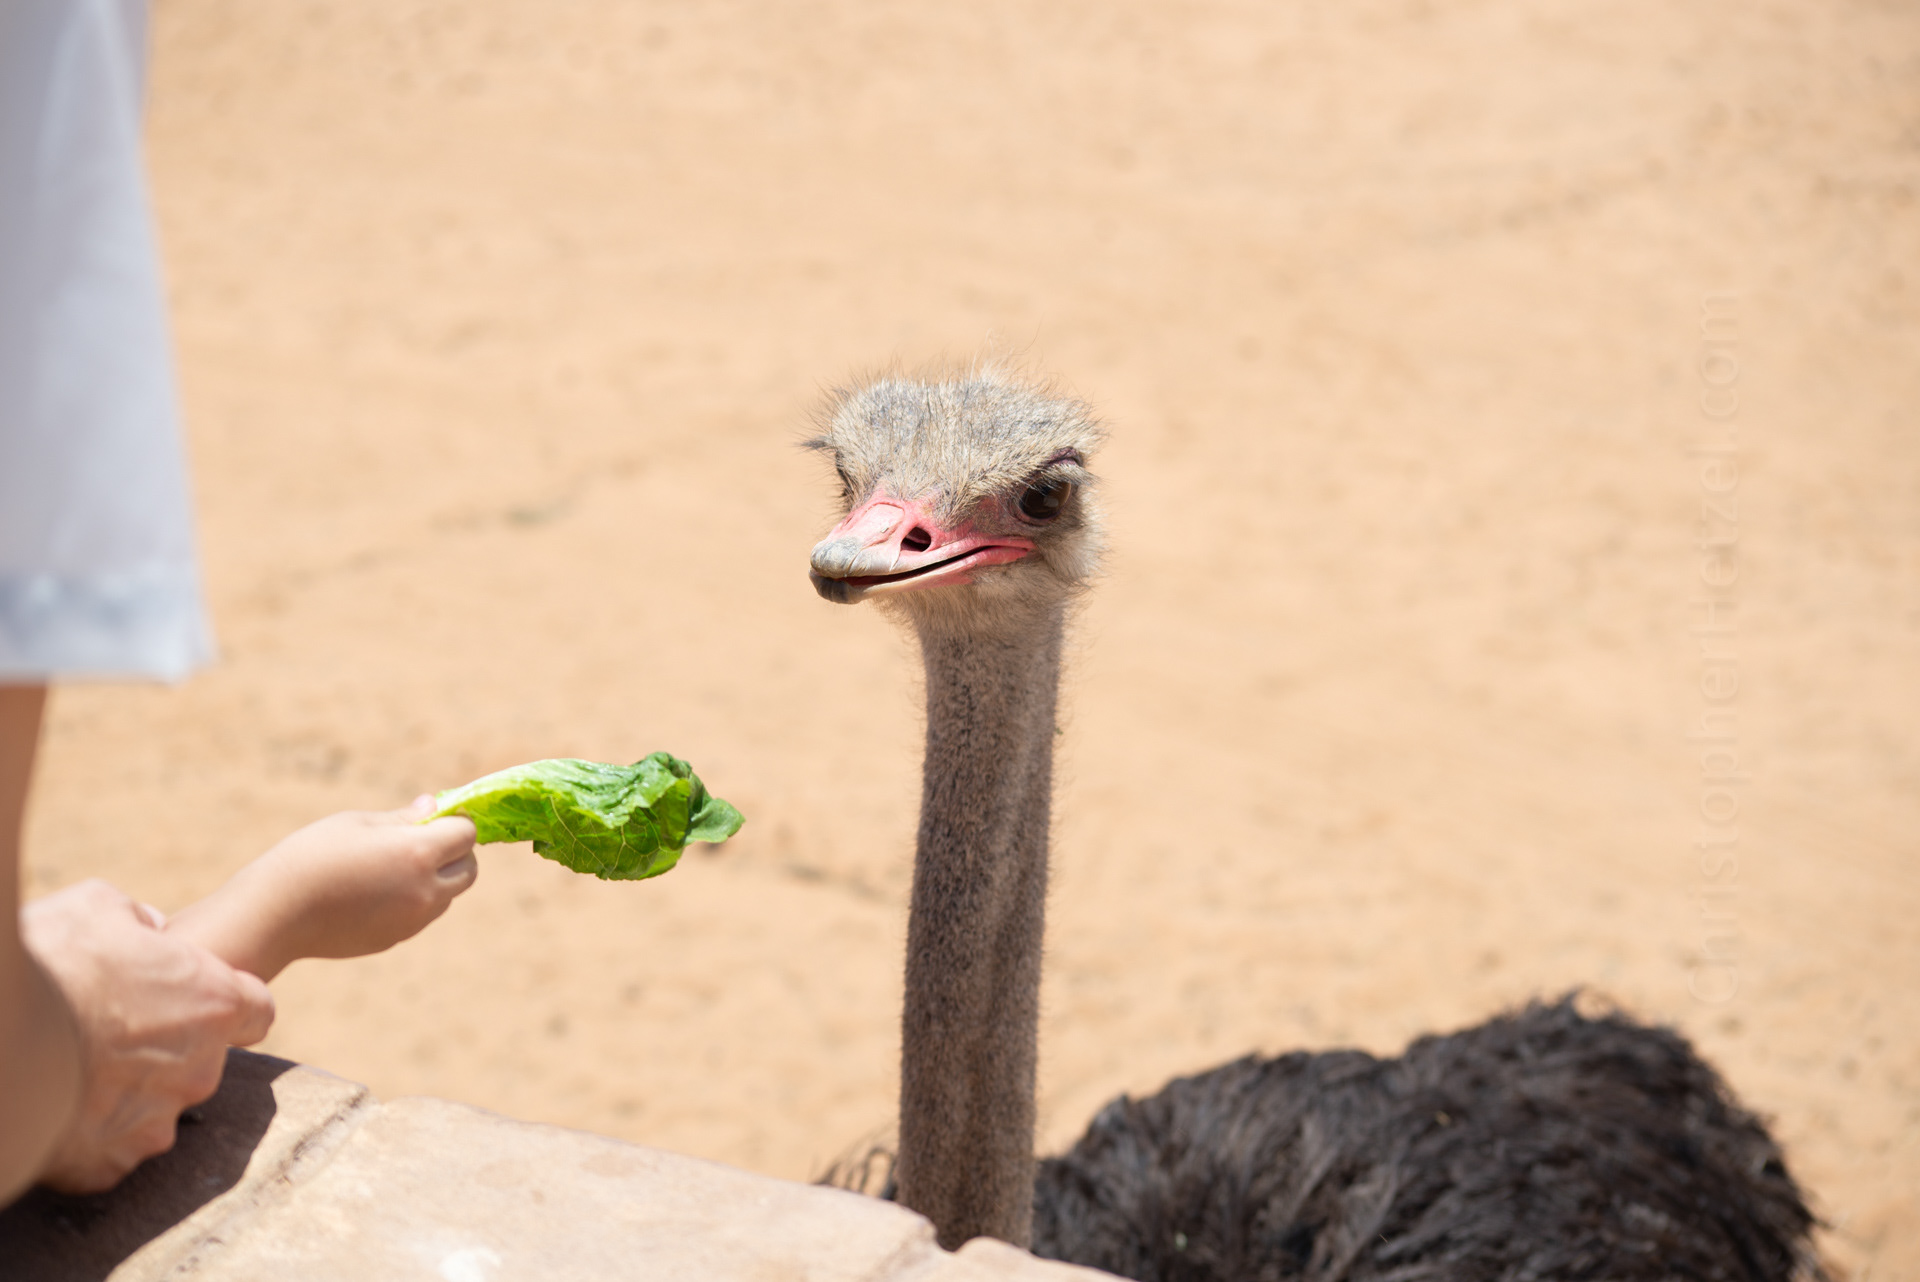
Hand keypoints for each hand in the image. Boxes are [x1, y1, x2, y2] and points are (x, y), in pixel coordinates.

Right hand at [22, 880, 274, 1192]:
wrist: (2, 1040)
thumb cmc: (55, 964)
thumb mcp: (98, 909)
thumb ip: (138, 923)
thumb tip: (147, 931)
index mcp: (213, 1004)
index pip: (254, 1011)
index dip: (224, 1005)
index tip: (191, 1002)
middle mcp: (199, 1070)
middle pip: (197, 1062)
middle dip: (161, 1051)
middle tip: (105, 1033)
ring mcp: (157, 1122)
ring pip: (152, 1111)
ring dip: (122, 1096)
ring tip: (71, 1070)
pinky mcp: (110, 1164)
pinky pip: (107, 1151)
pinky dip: (85, 1135)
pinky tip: (53, 1106)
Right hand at [167, 798, 477, 981]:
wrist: (274, 914)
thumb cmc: (311, 856)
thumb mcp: (357, 824)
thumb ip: (403, 819)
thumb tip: (435, 807)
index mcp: (418, 854)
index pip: (466, 833)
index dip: (453, 821)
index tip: (432, 817)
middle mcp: (425, 891)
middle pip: (468, 870)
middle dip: (454, 852)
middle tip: (420, 840)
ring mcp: (412, 921)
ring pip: (447, 896)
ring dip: (437, 879)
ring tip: (390, 867)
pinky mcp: (395, 939)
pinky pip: (421, 915)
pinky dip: (414, 901)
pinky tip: (375, 892)